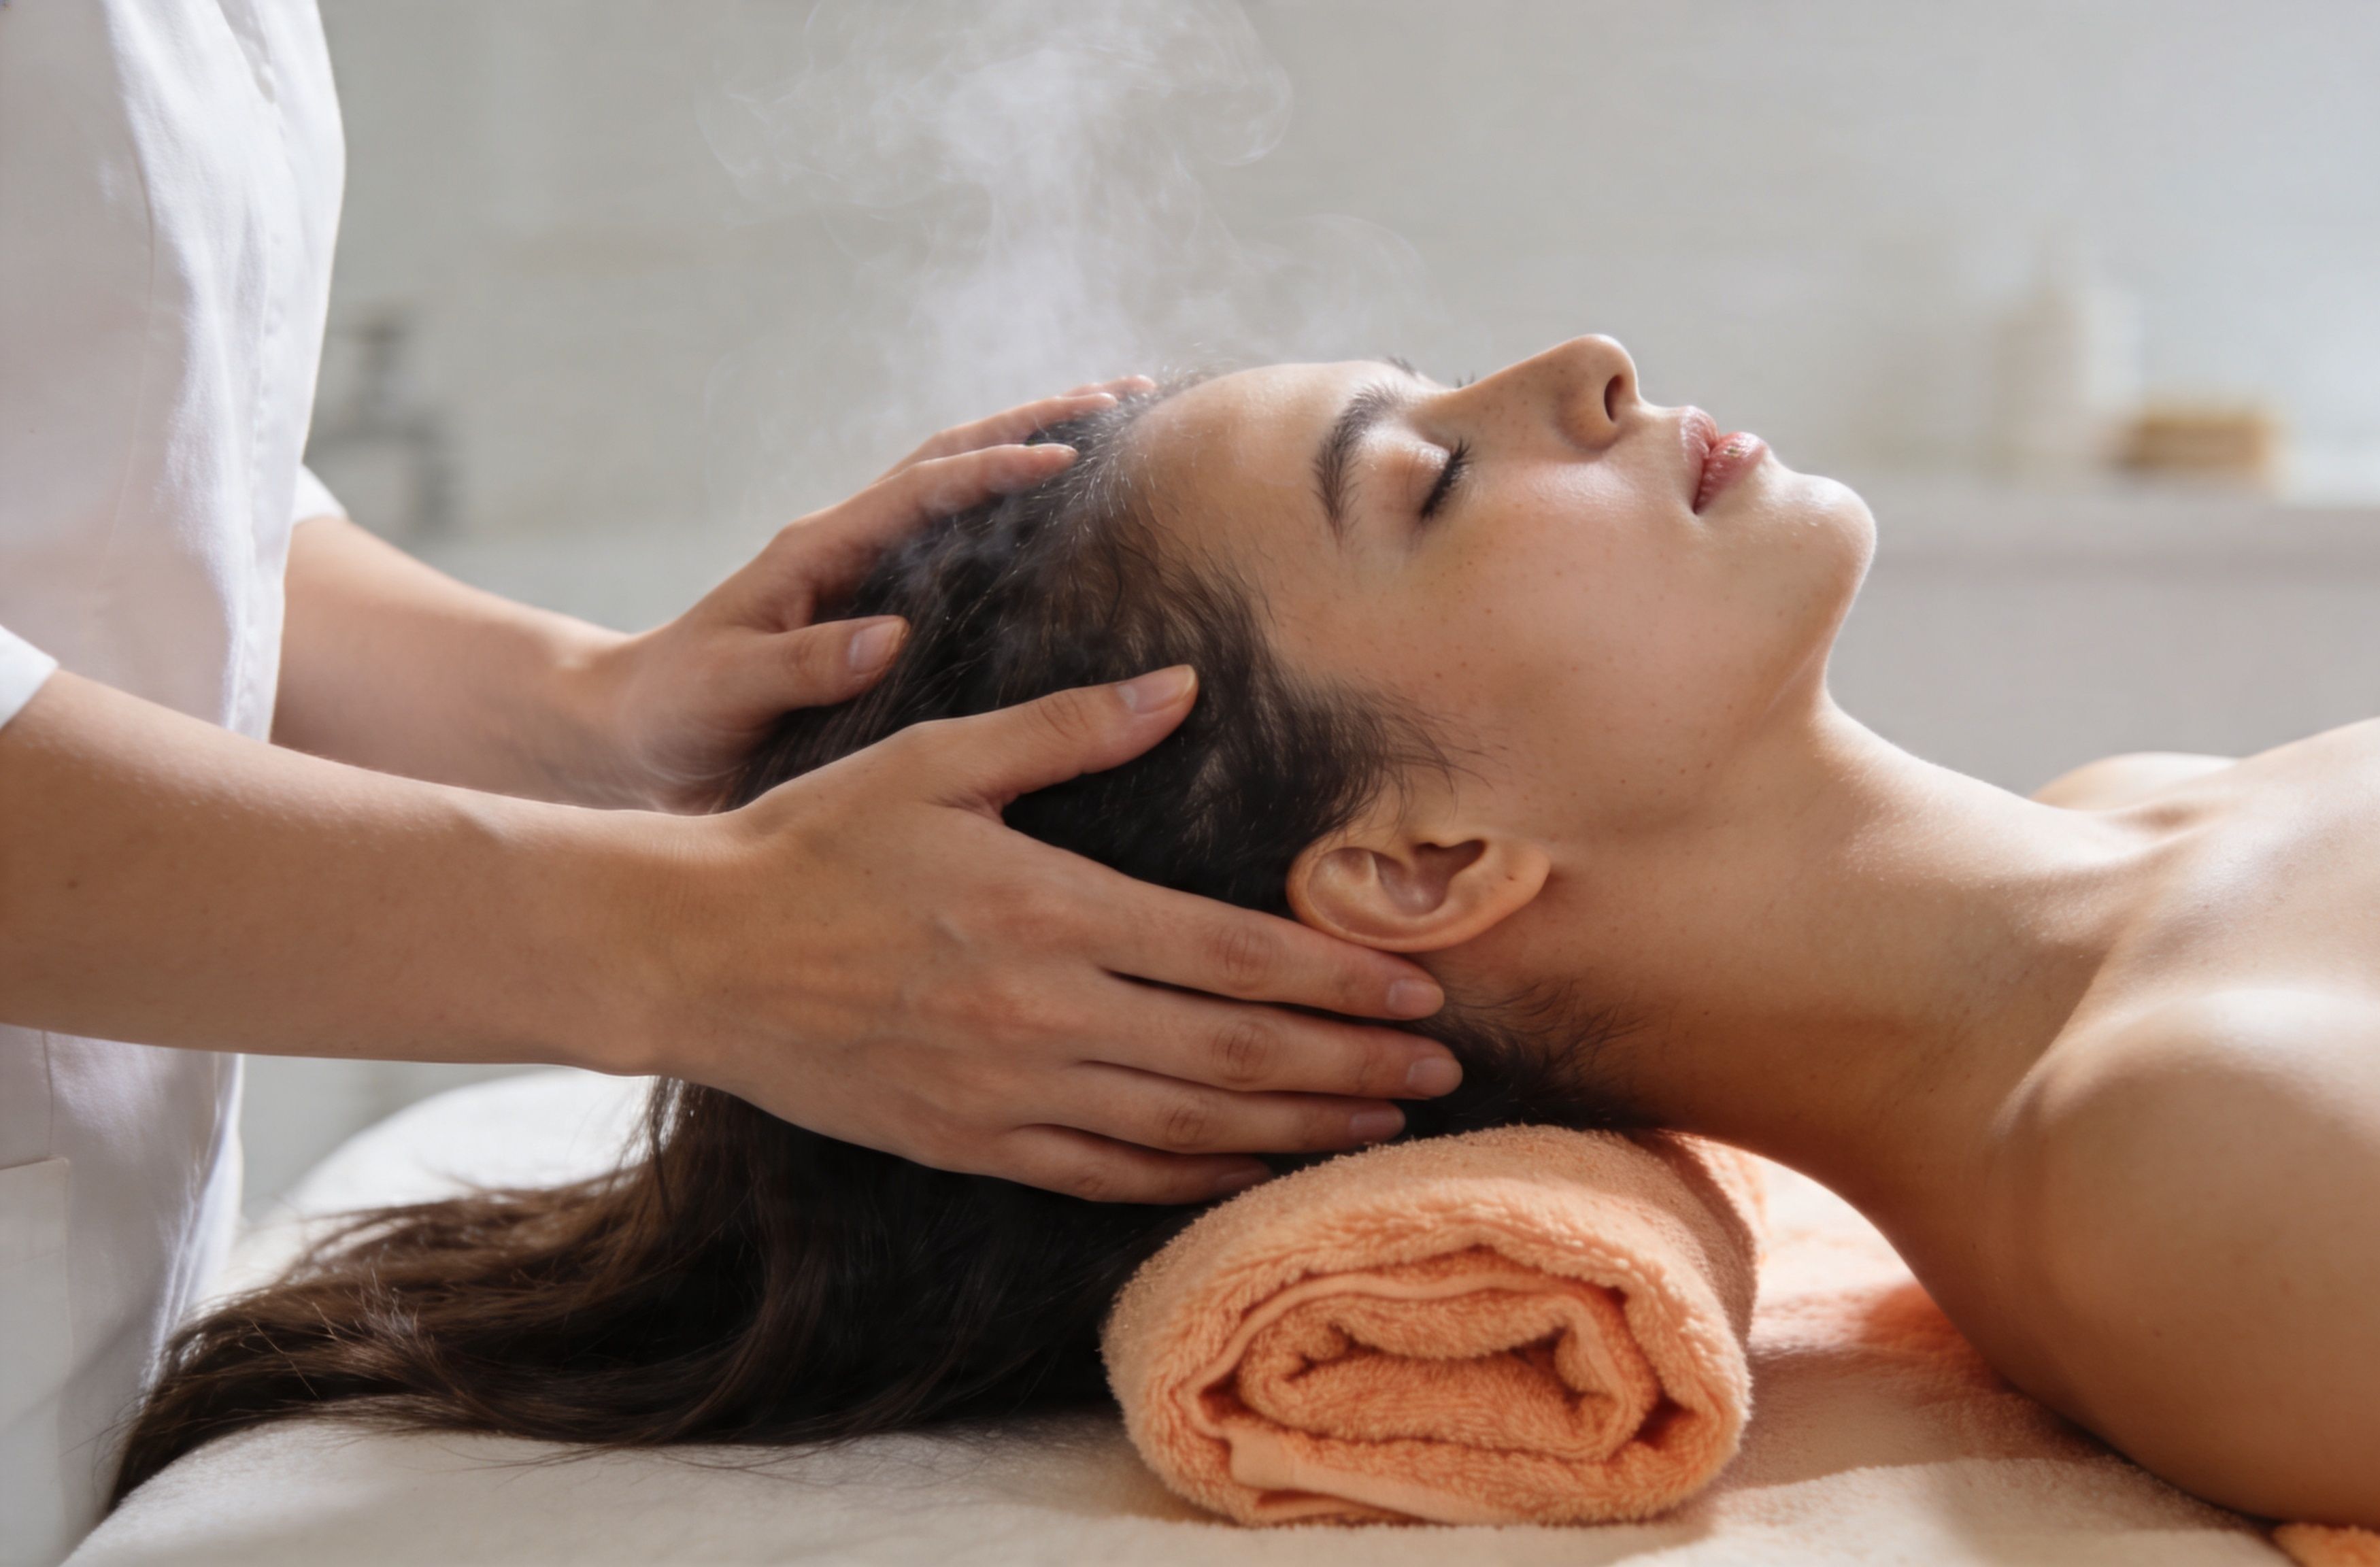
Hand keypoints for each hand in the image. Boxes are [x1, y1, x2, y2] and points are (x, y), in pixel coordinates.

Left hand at [583, 380, 1154, 810]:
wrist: (632, 733)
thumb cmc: (675, 710)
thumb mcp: (728, 687)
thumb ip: (802, 662)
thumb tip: (889, 633)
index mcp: (819, 549)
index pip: (924, 488)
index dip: (997, 467)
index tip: (1070, 455)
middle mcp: (849, 541)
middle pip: (956, 454)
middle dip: (1041, 419)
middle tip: (1131, 398)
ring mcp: (865, 566)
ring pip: (962, 484)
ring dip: (1035, 446)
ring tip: (1120, 429)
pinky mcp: (878, 600)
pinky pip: (960, 541)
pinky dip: (1016, 512)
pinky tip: (1071, 525)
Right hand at [641, 666, 1458, 1202]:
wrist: (691, 952)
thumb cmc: (814, 840)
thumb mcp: (935, 759)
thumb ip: (1065, 727)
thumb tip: (1178, 687)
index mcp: (1049, 908)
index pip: (1232, 955)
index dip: (1336, 980)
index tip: (1417, 991)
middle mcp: (1043, 1010)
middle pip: (1233, 1053)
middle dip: (1350, 1065)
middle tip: (1442, 1073)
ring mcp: (1006, 1090)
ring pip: (1184, 1127)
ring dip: (1293, 1127)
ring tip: (1380, 1126)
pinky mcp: (968, 1141)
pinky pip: (1103, 1175)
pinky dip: (1189, 1180)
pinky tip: (1251, 1171)